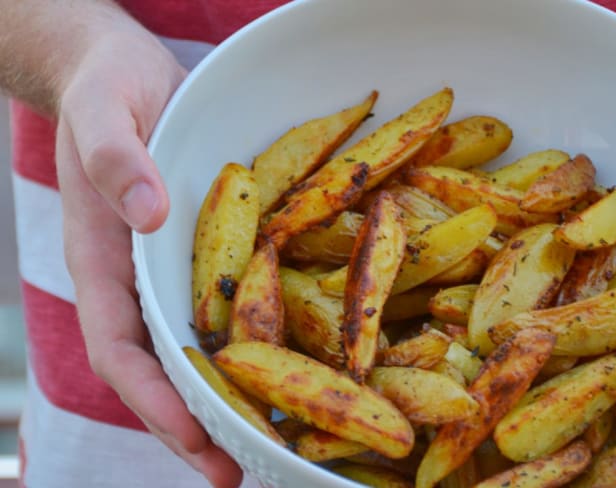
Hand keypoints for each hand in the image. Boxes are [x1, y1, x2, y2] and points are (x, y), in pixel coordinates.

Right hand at [54, 23, 242, 487]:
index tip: (193, 435)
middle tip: (233, 472)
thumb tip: (146, 213)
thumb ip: (113, 159)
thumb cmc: (104, 90)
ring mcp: (164, 269)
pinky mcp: (196, 251)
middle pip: (155, 369)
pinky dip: (238, 349)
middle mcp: (133, 277)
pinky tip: (275, 371)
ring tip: (262, 446)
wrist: (119, 75)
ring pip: (186, 349)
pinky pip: (215, 310)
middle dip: (189, 424)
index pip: (118, 345)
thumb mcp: (104, 112)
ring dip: (219, 401)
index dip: (152, 396)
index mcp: (102, 258)